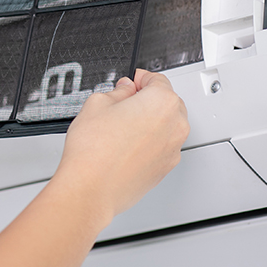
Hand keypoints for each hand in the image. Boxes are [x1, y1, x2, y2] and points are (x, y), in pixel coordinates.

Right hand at [51, 69, 189, 223]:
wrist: (91, 189)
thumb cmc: (93, 151)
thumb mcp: (97, 103)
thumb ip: (117, 91)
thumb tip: (125, 90)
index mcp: (162, 102)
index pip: (157, 80)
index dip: (140, 78)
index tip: (131, 82)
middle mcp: (175, 126)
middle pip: (167, 103)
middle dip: (147, 100)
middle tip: (124, 104)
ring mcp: (172, 150)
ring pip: (166, 126)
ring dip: (150, 122)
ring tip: (121, 127)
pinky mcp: (165, 169)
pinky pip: (161, 147)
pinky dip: (149, 143)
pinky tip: (125, 146)